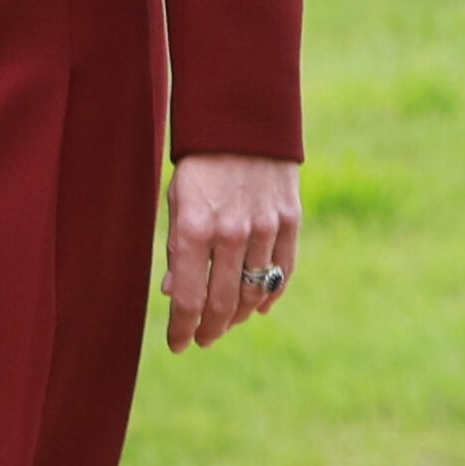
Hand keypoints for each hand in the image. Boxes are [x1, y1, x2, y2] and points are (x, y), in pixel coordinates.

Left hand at [161, 155, 300, 353]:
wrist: (244, 120)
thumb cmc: (201, 163)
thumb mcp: (177, 201)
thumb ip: (177, 248)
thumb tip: (174, 292)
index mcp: (193, 228)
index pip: (188, 299)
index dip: (182, 329)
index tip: (177, 345)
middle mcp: (230, 233)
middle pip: (222, 303)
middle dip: (210, 329)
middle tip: (202, 340)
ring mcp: (264, 227)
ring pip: (253, 292)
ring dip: (238, 315)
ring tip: (225, 323)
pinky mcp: (290, 220)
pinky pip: (283, 270)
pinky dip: (270, 294)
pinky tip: (258, 306)